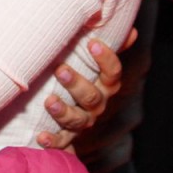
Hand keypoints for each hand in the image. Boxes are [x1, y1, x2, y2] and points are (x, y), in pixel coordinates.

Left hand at [36, 34, 132, 150]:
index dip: (105, 59)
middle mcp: (97, 105)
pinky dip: (53, 141)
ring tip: (49, 102)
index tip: (92, 44)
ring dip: (64, 112)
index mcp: (105, 86)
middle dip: (77, 85)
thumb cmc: (83, 77)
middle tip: (60, 70)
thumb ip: (111, 45)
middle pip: (92, 97)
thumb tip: (132, 30)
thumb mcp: (94, 61)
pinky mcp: (67, 137)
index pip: (112, 73)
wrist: (71, 113)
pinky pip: (63, 142)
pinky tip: (41, 137)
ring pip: (78, 120)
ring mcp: (83, 121)